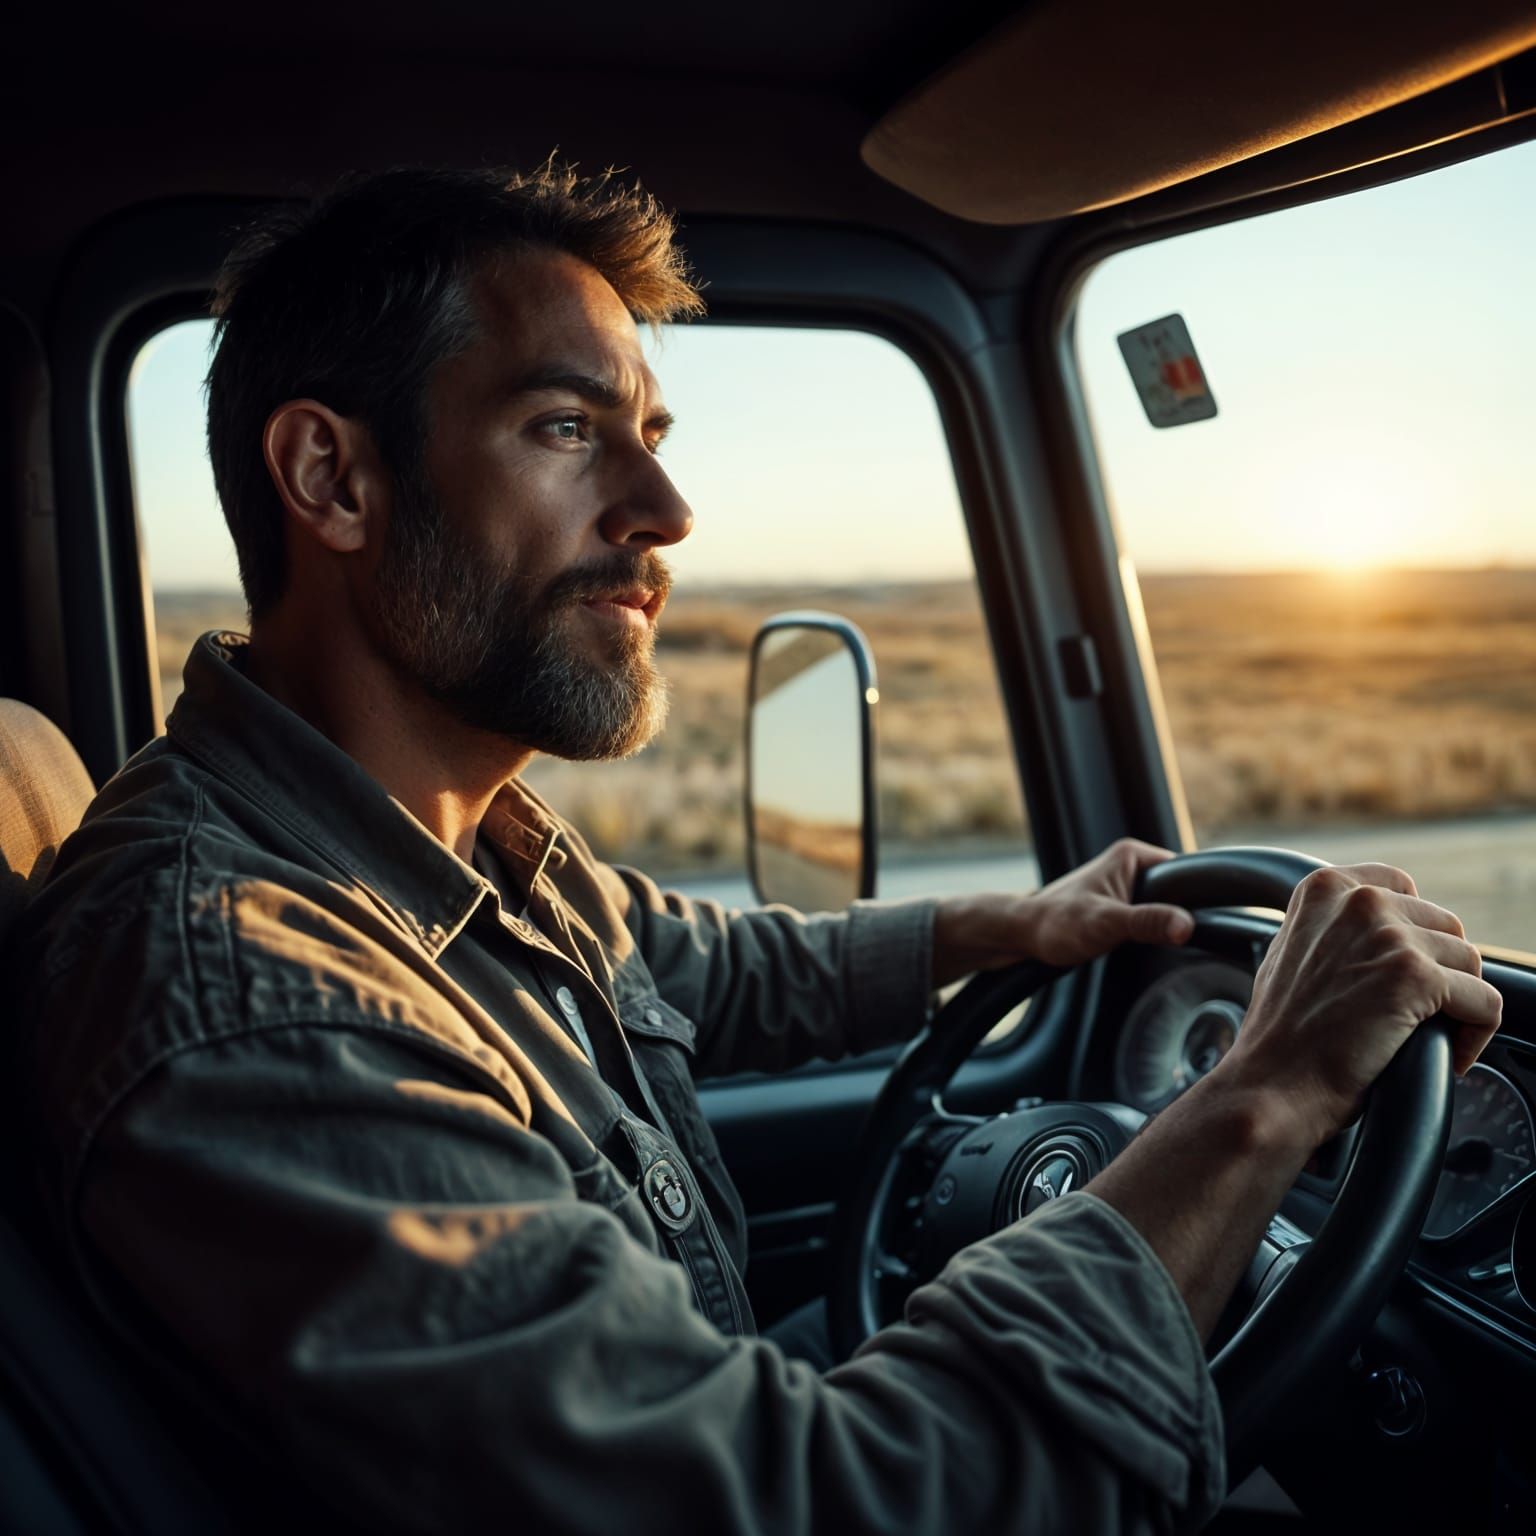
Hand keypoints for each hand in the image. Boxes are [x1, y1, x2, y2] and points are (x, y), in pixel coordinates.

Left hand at [930, 838, 1194, 986]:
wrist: (1022, 937)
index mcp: (1133, 855)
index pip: (1188, 873)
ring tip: (1161, 944)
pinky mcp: (1121, 907)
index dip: (1200, 900)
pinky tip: (1151, 948)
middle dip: (1182, 916)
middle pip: (1181, 893)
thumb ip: (1148, 922)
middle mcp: (1131, 865)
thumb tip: (1186, 925)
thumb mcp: (1107, 924)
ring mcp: (1127, 887)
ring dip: (1167, 926)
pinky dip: (1155, 933)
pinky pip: (1152, 918)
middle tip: (1177, 939)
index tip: (1203, 924)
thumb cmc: (1056, 924)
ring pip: (1167, 908)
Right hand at [1212, 863, 1502, 1153]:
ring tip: (1425, 1035)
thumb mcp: (1290, 952)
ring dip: (1457, 1004)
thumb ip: (1332, 928)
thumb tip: (1376, 934)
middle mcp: (1359, 901)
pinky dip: (1475, 1035)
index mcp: (1324, 888)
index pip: (1401, 886)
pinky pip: (1486, 1002)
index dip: (1411, 932)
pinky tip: (1448, 1056)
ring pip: (1469, 964)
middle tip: (1411, 1013)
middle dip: (1437, 971)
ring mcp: (1389, 936)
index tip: (1401, 970)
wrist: (1273, 1082)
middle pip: (1443, 926)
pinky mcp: (1417, 976)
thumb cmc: (1280, 1033)